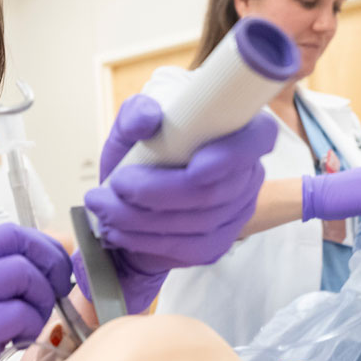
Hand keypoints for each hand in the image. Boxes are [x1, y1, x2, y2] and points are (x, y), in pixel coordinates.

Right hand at [0, 224, 70, 360]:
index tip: (54, 264)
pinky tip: (17, 340)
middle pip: (19, 245)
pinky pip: (21, 313)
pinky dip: (31, 326)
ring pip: (25, 276)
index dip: (40, 245)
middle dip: (50, 264)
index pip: (5, 234)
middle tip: (57, 288)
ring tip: (30, 323)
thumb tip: (36, 270)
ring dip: (41, 300)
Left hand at [75, 94, 276, 312]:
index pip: (259, 138)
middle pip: (214, 191)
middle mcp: (247, 174)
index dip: (232, 155)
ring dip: (142, 218)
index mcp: (240, 131)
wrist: (135, 186)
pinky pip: (186, 247)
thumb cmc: (144, 145)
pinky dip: (144, 239)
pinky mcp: (216, 243)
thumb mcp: (133, 122)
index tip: (195, 167)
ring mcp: (236, 213)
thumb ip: (137, 112)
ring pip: (196, 223)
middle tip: (117, 184)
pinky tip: (116, 229)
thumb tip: (148, 118)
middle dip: (159, 191)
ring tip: (102, 205)